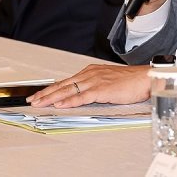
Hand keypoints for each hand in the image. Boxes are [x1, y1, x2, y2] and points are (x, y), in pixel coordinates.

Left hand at [27, 64, 150, 107]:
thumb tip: (82, 95)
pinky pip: (82, 96)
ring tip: (40, 103)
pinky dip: (70, 101)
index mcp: (90, 72)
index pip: (66, 81)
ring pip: (69, 90)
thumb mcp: (107, 82)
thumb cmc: (130, 81)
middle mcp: (90, 74)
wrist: (144, 78)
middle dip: (46, 93)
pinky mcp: (101, 90)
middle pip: (63, 85)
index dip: (51, 88)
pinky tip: (60, 104)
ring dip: (52, 97)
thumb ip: (93, 86)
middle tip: (32, 99)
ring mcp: (95, 81)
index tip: (39, 94)